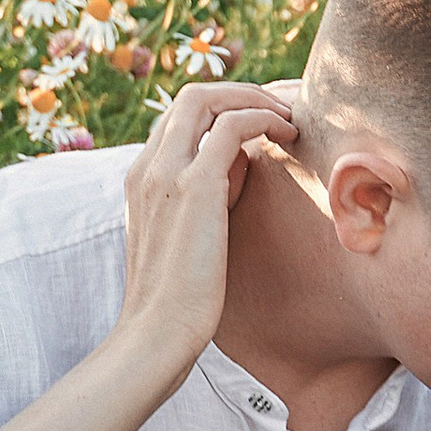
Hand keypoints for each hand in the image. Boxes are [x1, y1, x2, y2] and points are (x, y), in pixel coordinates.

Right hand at [114, 86, 298, 373]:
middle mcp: (147, 168)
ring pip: (206, 98)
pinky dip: (262, 118)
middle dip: (240, 93)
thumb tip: (238, 176)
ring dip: (253, 98)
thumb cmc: (177, 305)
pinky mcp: (195, 187)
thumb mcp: (184, 243)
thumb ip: (202, 205)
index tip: (258, 125)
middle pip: (190, 97)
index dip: (221, 111)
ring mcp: (166, 173)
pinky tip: (288, 135)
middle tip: (280, 111)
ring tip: (289, 117)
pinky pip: (232, 125)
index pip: (178, 121)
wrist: (155, 336)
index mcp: (140, 181)